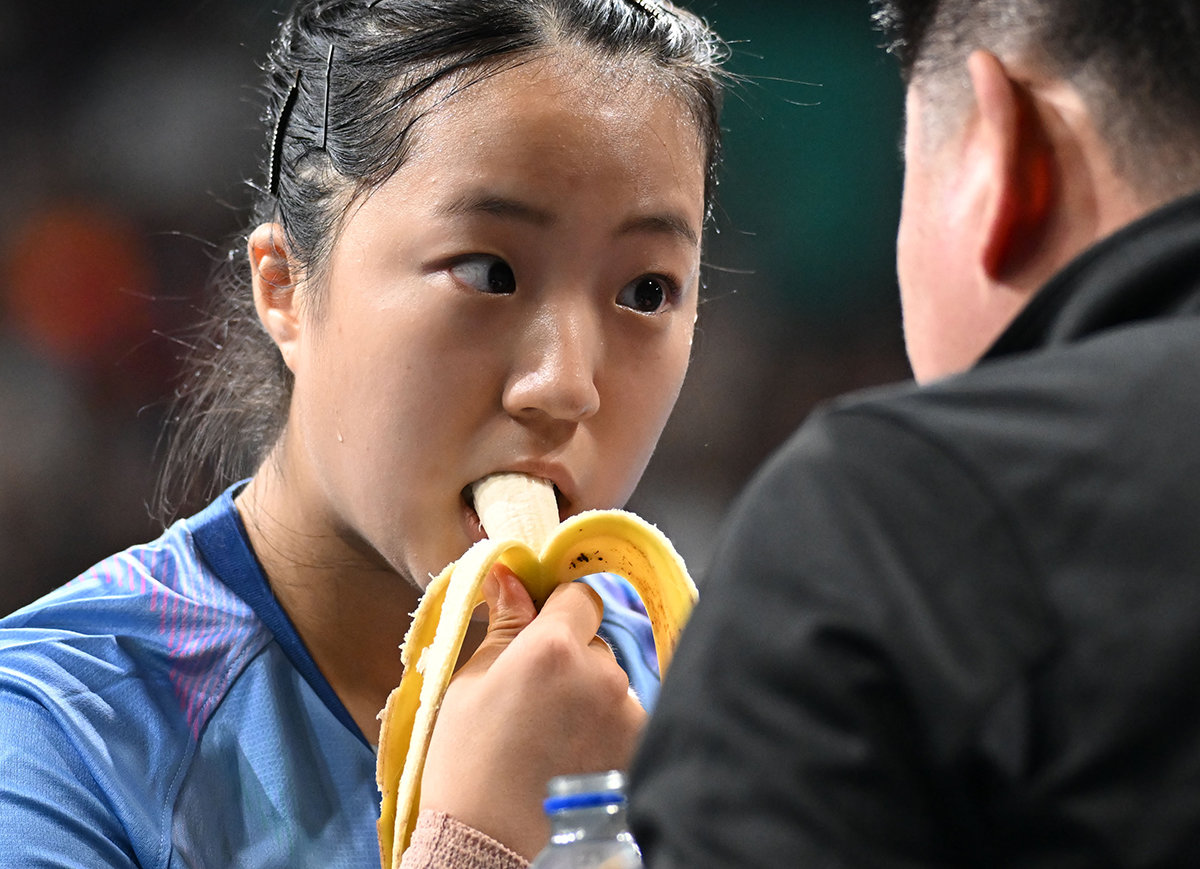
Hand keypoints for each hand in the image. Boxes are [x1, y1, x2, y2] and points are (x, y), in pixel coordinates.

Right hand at [418, 565, 646, 857]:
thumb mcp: (472, 682)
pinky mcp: (640, 746)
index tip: (541, 631)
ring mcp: (628, 712)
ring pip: (611, 681)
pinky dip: (605, 728)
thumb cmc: (467, 762)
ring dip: (590, 695)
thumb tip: (509, 574)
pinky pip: (626, 717)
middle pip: (595, 641)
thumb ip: (505, 624)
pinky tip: (574, 755)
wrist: (490, 843)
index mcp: (553, 647)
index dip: (559, 609)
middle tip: (536, 697)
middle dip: (571, 658)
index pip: (579, 595)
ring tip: (553, 735)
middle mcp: (601, 672)